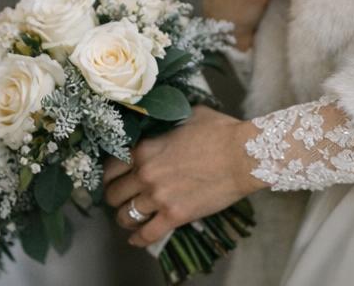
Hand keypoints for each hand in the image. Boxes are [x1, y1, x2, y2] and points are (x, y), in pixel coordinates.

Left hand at [100, 105, 263, 247]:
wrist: (244, 155)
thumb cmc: (220, 131)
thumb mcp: (188, 115)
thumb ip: (168, 125)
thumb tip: (165, 123)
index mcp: (145, 149)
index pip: (110, 168)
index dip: (111, 176)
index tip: (115, 179)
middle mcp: (145, 174)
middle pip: (113, 195)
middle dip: (116, 197)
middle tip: (122, 198)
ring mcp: (159, 197)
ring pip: (125, 216)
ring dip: (126, 218)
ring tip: (130, 218)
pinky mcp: (175, 216)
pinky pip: (147, 234)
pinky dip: (138, 239)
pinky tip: (137, 238)